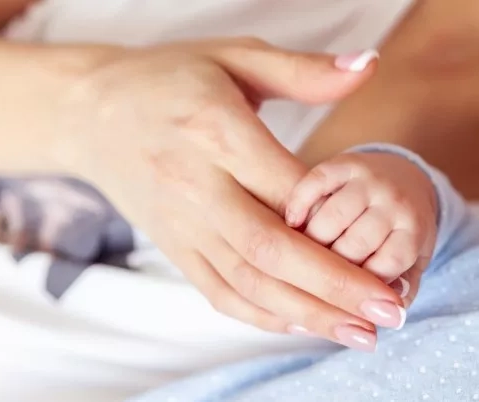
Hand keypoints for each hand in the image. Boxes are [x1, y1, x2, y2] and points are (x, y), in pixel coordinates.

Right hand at [62, 40, 403, 350]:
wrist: (91, 113)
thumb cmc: (165, 80)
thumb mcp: (231, 56)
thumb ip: (300, 71)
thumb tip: (367, 66)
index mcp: (216, 130)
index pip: (288, 189)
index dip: (339, 224)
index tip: (385, 251)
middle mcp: (195, 183)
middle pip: (268, 247)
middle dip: (333, 285)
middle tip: (389, 312)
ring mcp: (179, 221)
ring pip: (244, 279)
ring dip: (303, 312)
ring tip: (355, 331)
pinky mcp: (170, 244)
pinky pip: (214, 288)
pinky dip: (257, 313)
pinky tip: (297, 323)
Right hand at [286, 152, 437, 307]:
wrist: (400, 178)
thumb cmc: (398, 231)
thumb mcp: (411, 262)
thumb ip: (401, 287)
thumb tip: (387, 315)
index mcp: (413, 231)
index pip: (383, 267)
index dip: (356, 287)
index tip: (338, 298)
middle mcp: (393, 201)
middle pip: (352, 246)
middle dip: (327, 268)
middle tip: (310, 281)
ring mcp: (367, 180)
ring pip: (329, 219)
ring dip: (308, 243)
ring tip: (296, 257)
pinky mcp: (341, 163)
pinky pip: (314, 182)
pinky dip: (298, 203)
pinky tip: (290, 222)